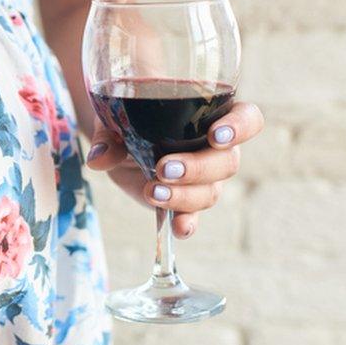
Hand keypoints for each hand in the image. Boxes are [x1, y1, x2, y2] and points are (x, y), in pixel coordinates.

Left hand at [85, 101, 263, 237]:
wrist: (118, 139)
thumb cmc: (131, 117)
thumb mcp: (119, 119)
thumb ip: (110, 136)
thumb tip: (98, 158)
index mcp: (213, 115)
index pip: (248, 119)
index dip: (239, 128)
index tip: (216, 136)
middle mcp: (216, 150)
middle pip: (226, 163)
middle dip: (196, 168)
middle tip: (164, 168)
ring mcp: (204, 179)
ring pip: (210, 192)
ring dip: (183, 195)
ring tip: (153, 191)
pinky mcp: (184, 202)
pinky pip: (192, 216)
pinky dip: (186, 223)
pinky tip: (178, 229)